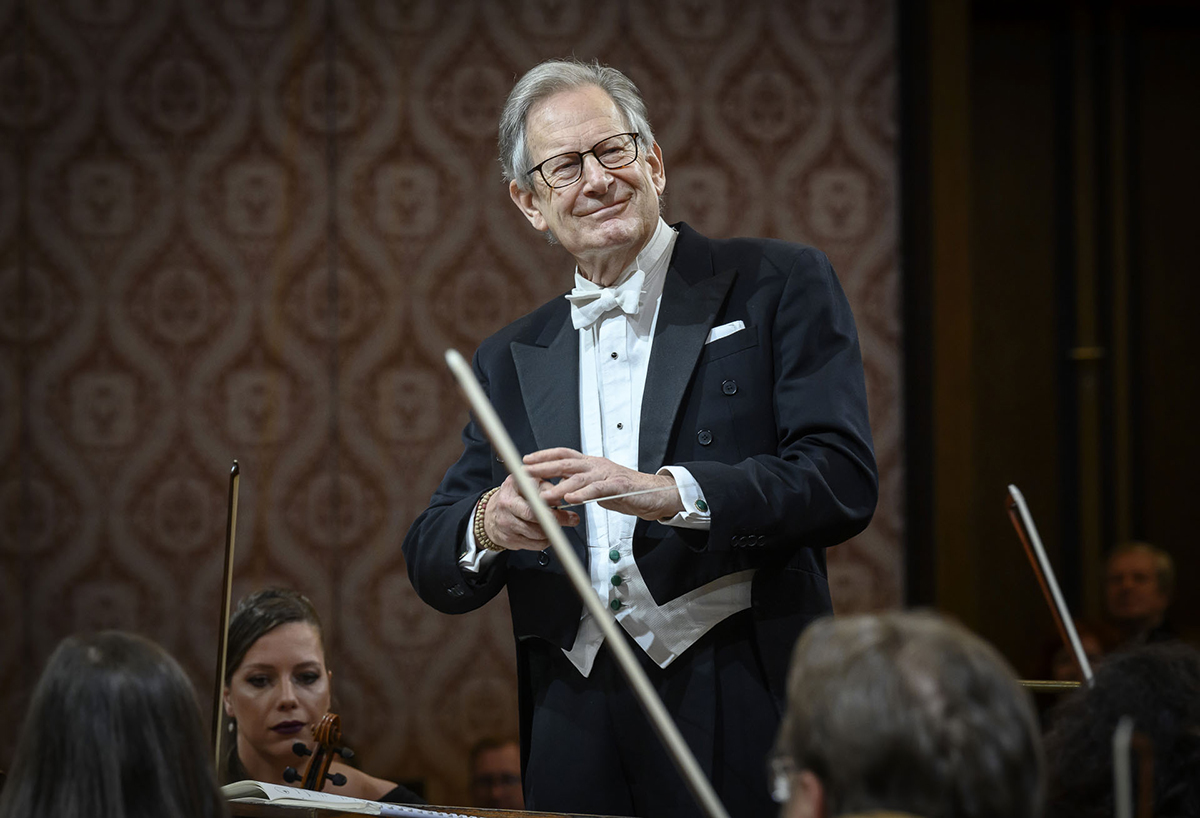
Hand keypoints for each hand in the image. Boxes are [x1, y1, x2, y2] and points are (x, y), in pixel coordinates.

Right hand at [483, 474, 579, 550]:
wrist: (490, 514)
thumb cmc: (513, 497)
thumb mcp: (528, 484)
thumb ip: (546, 488)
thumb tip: (563, 497)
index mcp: (513, 486)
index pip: (535, 497)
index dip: (553, 504)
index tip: (566, 510)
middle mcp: (507, 504)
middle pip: (535, 517)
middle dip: (556, 520)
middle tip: (570, 520)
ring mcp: (506, 523)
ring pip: (537, 533)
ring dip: (551, 531)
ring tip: (556, 526)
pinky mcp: (508, 539)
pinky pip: (534, 545)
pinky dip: (544, 541)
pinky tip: (545, 534)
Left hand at [523, 447, 683, 520]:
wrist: (655, 494)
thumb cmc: (627, 490)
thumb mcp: (598, 486)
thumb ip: (581, 486)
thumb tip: (561, 490)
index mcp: (591, 463)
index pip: (564, 454)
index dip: (544, 456)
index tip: (526, 460)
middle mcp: (597, 465)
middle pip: (566, 463)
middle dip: (543, 467)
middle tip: (525, 473)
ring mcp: (607, 475)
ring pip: (579, 478)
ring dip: (558, 487)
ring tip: (543, 496)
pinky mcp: (618, 487)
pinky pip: (597, 490)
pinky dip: (583, 495)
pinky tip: (571, 499)